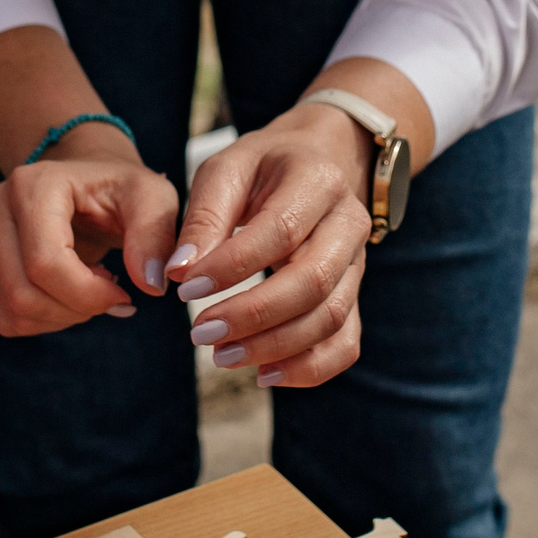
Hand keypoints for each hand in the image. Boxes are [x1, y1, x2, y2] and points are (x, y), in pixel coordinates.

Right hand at [0, 125, 178, 334]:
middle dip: (76, 310)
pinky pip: (1, 317)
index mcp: (32, 185)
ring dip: (60, 318)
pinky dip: (40, 322)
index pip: (45, 263)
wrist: (87, 181)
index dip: (88, 295)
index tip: (124, 295)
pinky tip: (65, 297)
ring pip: (11, 312)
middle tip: (109, 294)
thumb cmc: (120, 188)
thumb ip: (154, 235)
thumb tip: (150, 284)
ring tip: (89, 289)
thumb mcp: (153, 198)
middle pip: (22, 293)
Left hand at [139, 101, 371, 387]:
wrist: (317, 163)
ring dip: (275, 347)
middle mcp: (349, 223)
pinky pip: (345, 343)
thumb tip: (178, 272)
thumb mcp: (226, 167)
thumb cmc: (262, 167)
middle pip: (312, 282)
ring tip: (221, 357)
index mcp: (317, 180)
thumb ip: (203, 217)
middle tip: (199, 334)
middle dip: (253, 315)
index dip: (233, 266)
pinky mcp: (354, 296)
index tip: (184, 288)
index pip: (281, 231)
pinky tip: (263, 374)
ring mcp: (358, 264)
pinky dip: (310, 368)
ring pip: (330, 318)